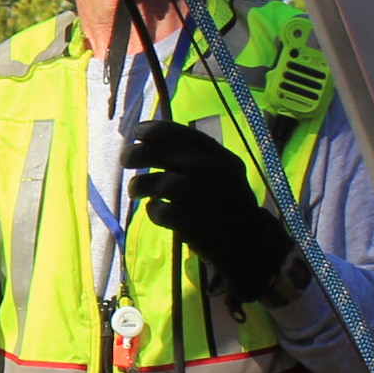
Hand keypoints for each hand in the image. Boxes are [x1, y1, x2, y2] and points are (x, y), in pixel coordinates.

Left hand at [121, 120, 297, 304]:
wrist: (249, 242)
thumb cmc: (227, 204)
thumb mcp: (221, 171)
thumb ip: (192, 158)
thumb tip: (149, 142)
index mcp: (219, 156)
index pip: (181, 134)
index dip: (154, 130)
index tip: (137, 132)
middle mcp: (212, 171)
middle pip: (164, 154)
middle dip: (138, 154)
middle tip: (125, 159)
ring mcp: (204, 196)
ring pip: (160, 183)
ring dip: (140, 185)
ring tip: (135, 190)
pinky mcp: (194, 222)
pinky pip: (161, 211)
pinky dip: (153, 211)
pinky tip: (155, 211)